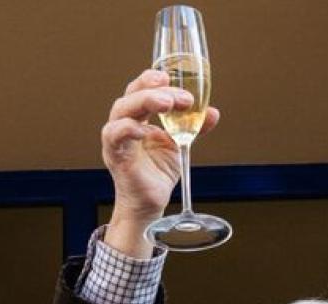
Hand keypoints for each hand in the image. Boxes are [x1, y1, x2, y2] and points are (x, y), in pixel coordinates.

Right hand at [100, 69, 220, 255]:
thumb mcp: (180, 143)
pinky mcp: (115, 154)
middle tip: (180, 96)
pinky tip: (146, 130)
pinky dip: (129, 128)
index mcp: (138, 115)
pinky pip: (115, 135)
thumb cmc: (158, 171)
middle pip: (132, 94)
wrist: (150, 202)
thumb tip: (213, 112)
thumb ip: (194, 126)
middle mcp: (124, 122)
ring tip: (167, 103)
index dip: (153, 79)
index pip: (141, 88)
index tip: (172, 77)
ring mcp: (117, 137)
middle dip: (155, 89)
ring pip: (122, 110)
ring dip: (145, 101)